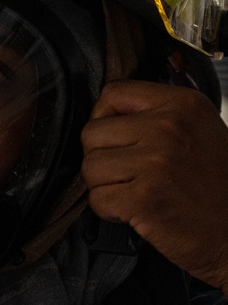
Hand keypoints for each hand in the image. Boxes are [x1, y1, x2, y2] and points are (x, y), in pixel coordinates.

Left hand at [81, 79, 227, 292]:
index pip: (113, 93)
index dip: (103, 117)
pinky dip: (109, 210)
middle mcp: (169, 127)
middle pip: (92, 132)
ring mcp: (155, 162)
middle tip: (130, 175)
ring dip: (105, 186)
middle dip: (102, 158)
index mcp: (184, 105)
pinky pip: (96, 198)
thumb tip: (106, 113)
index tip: (115, 137)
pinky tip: (138, 211)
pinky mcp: (143, 197)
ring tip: (137, 193)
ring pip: (90, 167)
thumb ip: (157, 115)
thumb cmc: (220, 188)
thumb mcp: (200, 131)